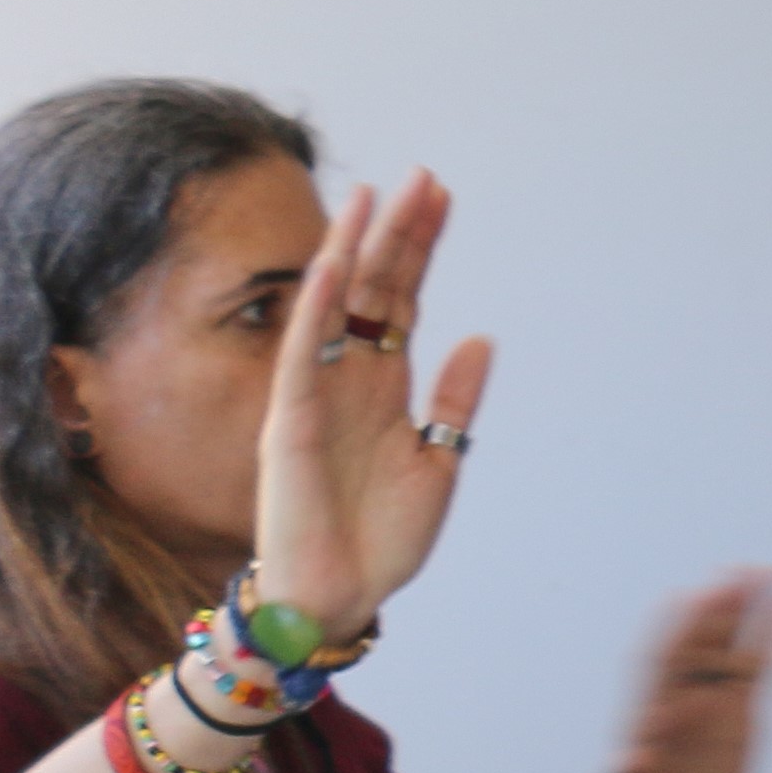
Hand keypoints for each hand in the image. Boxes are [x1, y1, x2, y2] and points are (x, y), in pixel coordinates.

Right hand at [247, 174, 497, 643]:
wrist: (343, 595)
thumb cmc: (383, 538)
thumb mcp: (439, 463)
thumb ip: (455, 402)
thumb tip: (481, 337)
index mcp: (385, 387)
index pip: (401, 300)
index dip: (421, 250)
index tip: (442, 198)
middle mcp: (350, 379)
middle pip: (373, 289)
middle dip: (397, 234)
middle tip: (422, 176)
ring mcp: (317, 395)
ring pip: (334, 307)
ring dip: (352, 251)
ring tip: (374, 195)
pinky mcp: (290, 421)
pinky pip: (301, 355)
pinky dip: (315, 309)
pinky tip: (331, 265)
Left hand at [595, 574, 771, 772]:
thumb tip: (633, 760)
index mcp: (653, 716)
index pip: (666, 663)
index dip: (678, 629)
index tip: (694, 596)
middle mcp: (685, 701)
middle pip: (705, 644)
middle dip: (722, 608)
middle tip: (744, 570)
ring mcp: (715, 707)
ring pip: (737, 649)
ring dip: (753, 611)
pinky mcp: (741, 721)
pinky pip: (765, 675)